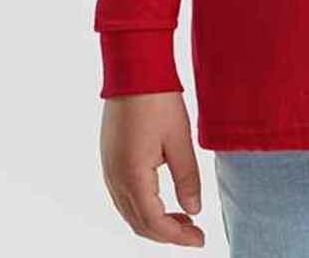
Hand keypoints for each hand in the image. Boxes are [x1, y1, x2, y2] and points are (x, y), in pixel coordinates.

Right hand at [100, 92, 205, 245]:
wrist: (133, 69)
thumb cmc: (158, 100)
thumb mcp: (180, 140)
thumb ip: (187, 179)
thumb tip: (194, 210)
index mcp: (132, 176)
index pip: (154, 222)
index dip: (178, 237)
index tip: (200, 239)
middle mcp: (115, 178)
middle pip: (139, 223)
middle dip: (167, 233)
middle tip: (194, 232)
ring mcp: (109, 168)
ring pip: (129, 211)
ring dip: (155, 221)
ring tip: (183, 218)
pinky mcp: (109, 158)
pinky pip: (123, 195)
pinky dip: (143, 206)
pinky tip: (162, 199)